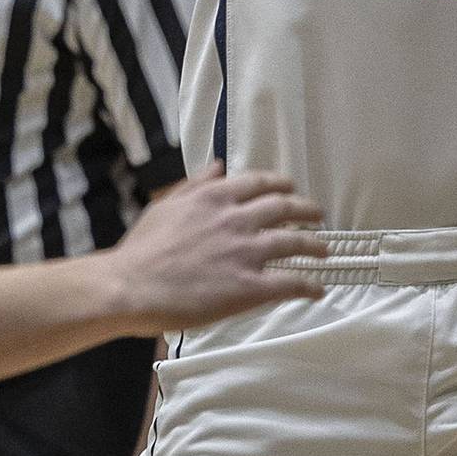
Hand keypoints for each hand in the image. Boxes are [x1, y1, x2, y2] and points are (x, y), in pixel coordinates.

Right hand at [107, 166, 326, 334]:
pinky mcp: (248, 288)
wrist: (131, 286)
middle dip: (306, 210)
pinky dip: (308, 285)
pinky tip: (317, 288)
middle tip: (317, 215)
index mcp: (215, 197)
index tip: (291, 188)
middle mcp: (235, 219)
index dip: (281, 184)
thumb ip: (196, 184)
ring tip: (325, 250)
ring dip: (314, 245)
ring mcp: (244, 253)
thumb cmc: (143, 249)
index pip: (260, 183)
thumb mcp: (166, 205)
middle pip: (284, 208)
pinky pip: (289, 282)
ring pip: (293, 242)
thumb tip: (218, 166)